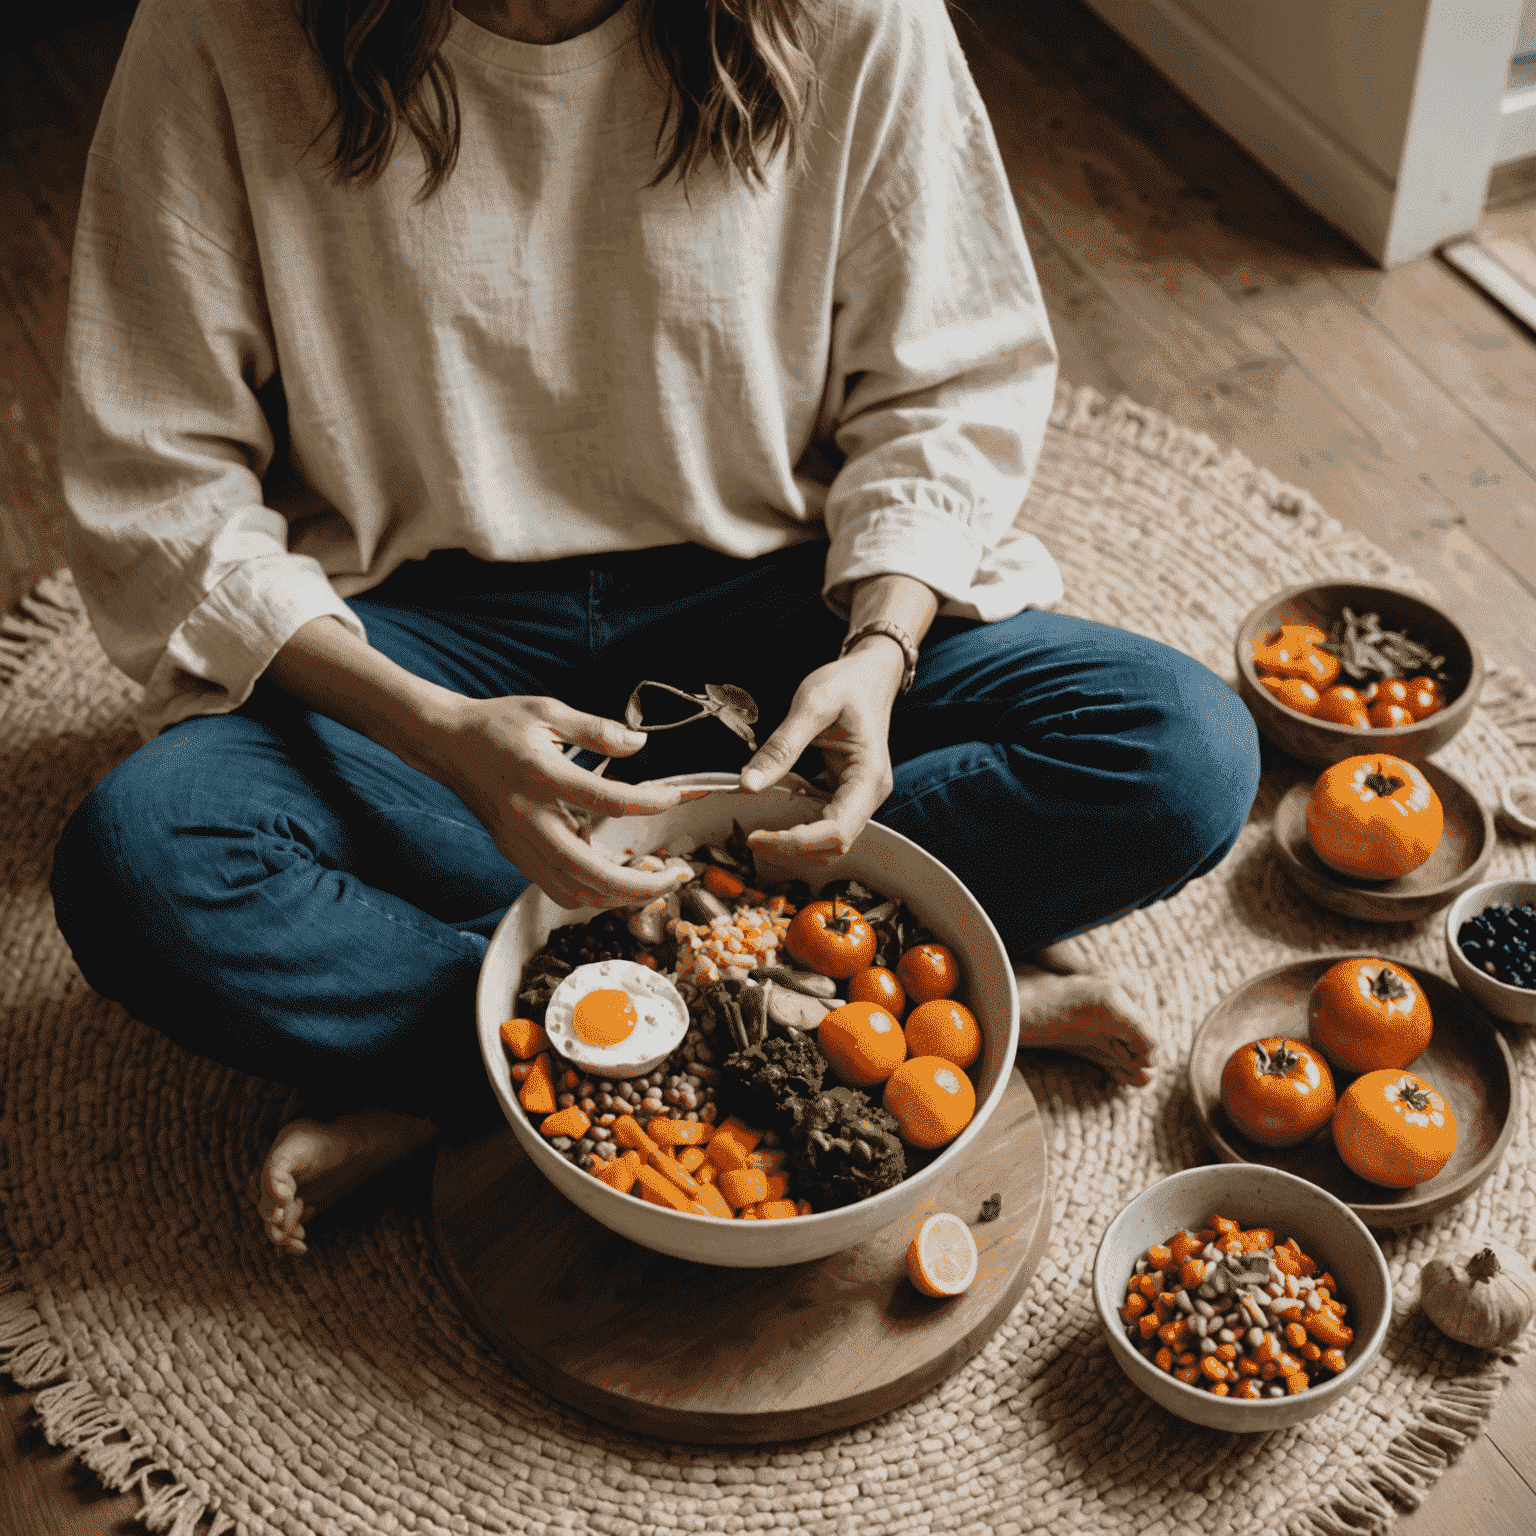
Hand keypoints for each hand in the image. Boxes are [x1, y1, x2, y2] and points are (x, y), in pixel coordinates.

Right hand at [422, 696, 700, 909]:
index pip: (606, 800)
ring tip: (651, 882)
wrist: (448, 744)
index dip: (647, 803)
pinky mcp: (514, 853)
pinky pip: (556, 886)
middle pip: (588, 871)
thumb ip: (597, 729)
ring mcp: (519, 842)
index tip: (674, 798)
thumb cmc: (499, 725)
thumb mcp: (549, 712)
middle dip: (639, 884)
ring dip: (617, 896)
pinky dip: (590, 891)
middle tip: (675, 877)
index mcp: (541, 775)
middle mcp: (529, 817)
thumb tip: (638, 744)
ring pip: (572, 890)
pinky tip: (612, 872)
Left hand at [738, 641, 903, 863]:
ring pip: (830, 844)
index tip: (758, 837)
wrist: (870, 674)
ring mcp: (860, 797)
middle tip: (752, 839)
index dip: (796, 842)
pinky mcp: (846, 795)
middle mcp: (869, 794)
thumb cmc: (848, 684)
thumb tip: (748, 785)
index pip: (835, 830)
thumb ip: (781, 747)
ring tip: (760, 835)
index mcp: (868, 775)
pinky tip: (774, 821)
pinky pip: (824, 826)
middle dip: (793, 851)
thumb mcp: (812, 704)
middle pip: (834, 846)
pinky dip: (799, 833)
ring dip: (796, 848)